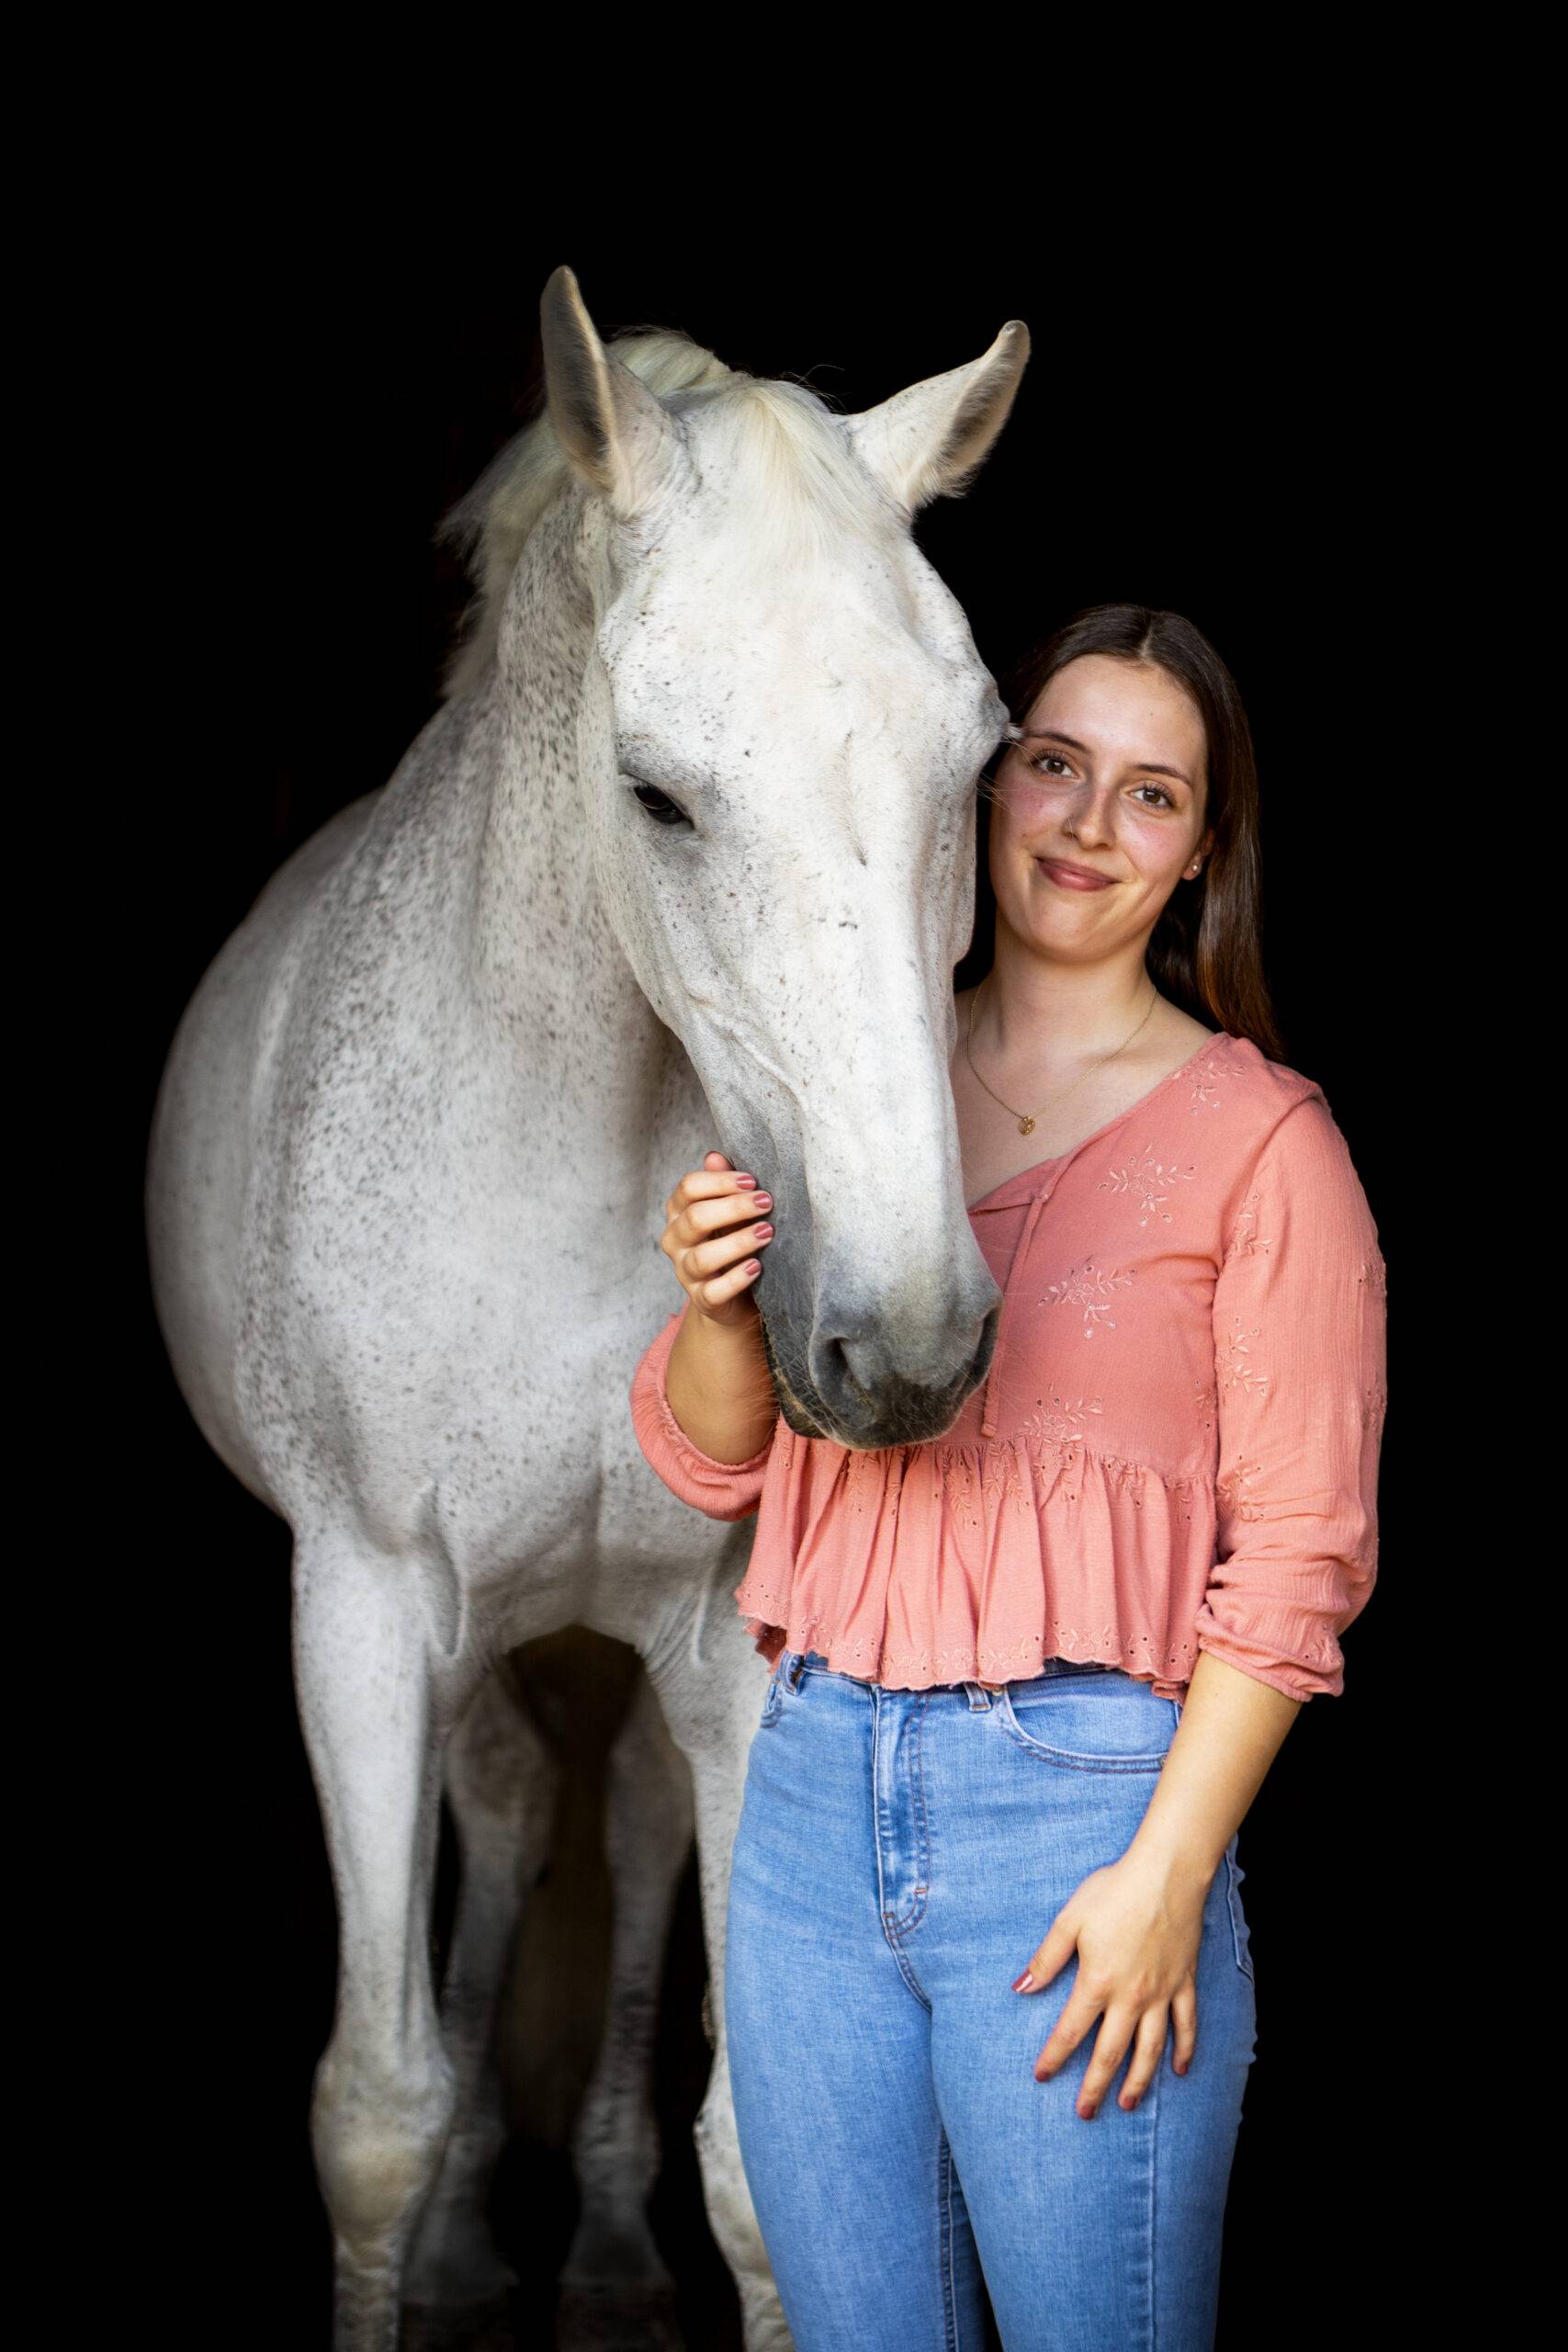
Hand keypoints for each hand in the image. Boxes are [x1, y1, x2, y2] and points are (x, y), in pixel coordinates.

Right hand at [660, 1151, 776, 1329]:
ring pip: (703, 1257)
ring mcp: (685, 1272)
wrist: (734, 1295)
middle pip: (696, 1218)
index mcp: (679, 1212)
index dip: (720, 1181)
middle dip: (734, 1207)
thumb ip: (722, 1184)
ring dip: (738, 1242)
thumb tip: (715, 1156)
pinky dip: (736, 1278)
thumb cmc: (732, 1241)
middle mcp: (676, 1240)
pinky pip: (714, 1291)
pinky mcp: (702, 1299)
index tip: (753, 1181)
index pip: (688, 1188)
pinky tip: (757, 1266)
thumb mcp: (729, 1210)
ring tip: (767, 1233)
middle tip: (767, 1202)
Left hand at [1014, 1851, 1209, 2117]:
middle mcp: (1130, 1997)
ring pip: (1150, 2050)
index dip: (1054, 2057)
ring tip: (1128, 2104)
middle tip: (1084, 2113)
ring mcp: (1161, 1993)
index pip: (1071, 2031)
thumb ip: (1047, 1958)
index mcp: (1097, 1982)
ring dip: (1138, 2081)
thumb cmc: (1114, 1891)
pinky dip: (1184, 2050)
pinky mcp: (1184, 1983)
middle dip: (1094, 2086)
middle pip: (1110, 2053)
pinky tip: (1179, 2070)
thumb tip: (1020, 1987)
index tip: (1041, 2077)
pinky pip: (1186, 2026)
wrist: (1166, 1874)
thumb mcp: (1070, 1919)